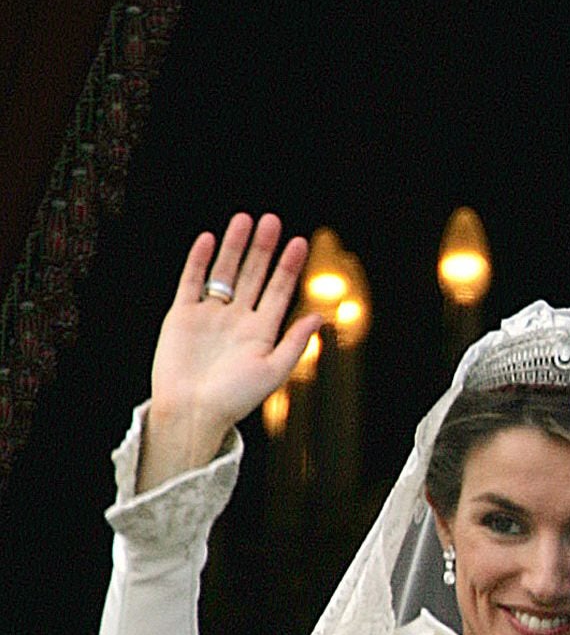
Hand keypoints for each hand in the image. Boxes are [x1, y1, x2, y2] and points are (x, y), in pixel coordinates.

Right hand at [140, 214, 320, 491]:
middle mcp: (237, 319)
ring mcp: (209, 316)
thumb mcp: (273, 371)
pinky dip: (199, 261)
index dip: (289, 266)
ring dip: (234, 247)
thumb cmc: (233, 400)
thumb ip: (295, 342)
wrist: (190, 414)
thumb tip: (321, 316)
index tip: (300, 242)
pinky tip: (208, 240)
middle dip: (263, 249)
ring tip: (245, 220)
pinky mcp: (182, 317)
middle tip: (272, 221)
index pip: (279, 290)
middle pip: (253, 275)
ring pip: (224, 272)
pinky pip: (191, 282)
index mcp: (261, 331)